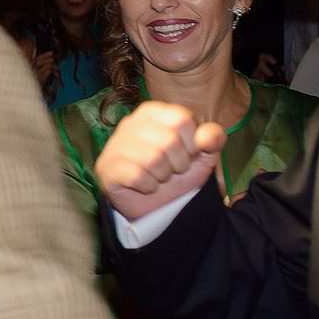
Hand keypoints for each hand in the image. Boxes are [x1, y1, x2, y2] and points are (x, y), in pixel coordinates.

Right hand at [96, 100, 225, 221]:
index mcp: (153, 113)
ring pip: (153, 159)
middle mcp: (130, 123)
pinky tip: (145, 185)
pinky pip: (137, 176)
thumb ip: (212, 139)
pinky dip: (149, 186)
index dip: (192, 144)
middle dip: (178, 163)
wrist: (156, 206)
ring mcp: (115, 145)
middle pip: (169, 140)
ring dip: (163, 176)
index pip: (182, 120)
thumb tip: (208, 136)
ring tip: (158, 177)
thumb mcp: (202, 155)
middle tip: (171, 170)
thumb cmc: (177, 175)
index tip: (186, 155)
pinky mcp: (106, 167)